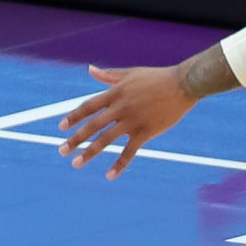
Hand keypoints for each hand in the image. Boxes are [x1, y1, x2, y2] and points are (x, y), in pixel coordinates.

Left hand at [57, 63, 196, 179]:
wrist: (183, 84)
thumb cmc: (157, 77)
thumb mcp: (130, 73)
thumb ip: (108, 76)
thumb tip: (90, 69)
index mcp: (115, 93)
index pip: (88, 106)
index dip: (73, 117)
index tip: (61, 127)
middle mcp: (120, 107)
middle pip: (92, 125)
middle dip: (75, 138)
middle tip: (61, 150)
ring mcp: (132, 121)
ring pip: (105, 139)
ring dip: (89, 153)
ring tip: (76, 163)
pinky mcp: (146, 132)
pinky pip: (129, 151)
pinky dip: (119, 164)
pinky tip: (109, 175)